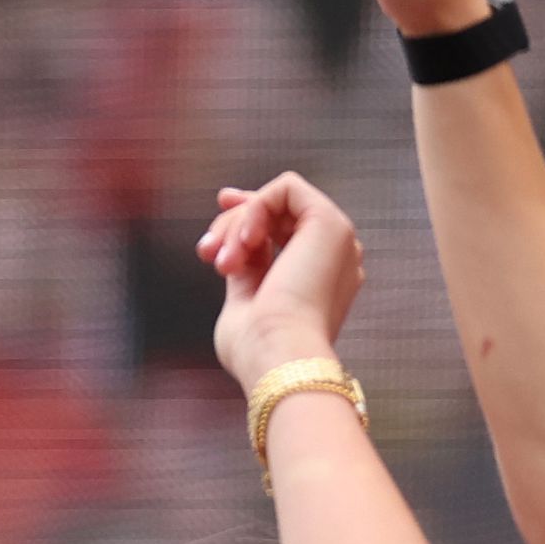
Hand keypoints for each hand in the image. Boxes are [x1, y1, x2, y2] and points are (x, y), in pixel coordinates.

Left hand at [202, 176, 363, 387]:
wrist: (279, 355)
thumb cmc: (257, 348)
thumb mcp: (244, 301)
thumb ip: (245, 267)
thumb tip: (231, 238)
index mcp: (319, 278)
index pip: (284, 232)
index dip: (246, 220)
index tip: (212, 236)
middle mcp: (333, 256)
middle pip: (276, 214)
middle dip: (230, 225)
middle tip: (208, 254)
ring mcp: (336, 238)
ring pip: (276, 200)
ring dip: (236, 226)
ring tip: (224, 263)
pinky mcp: (330, 222)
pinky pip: (286, 188)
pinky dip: (254, 208)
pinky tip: (246, 242)